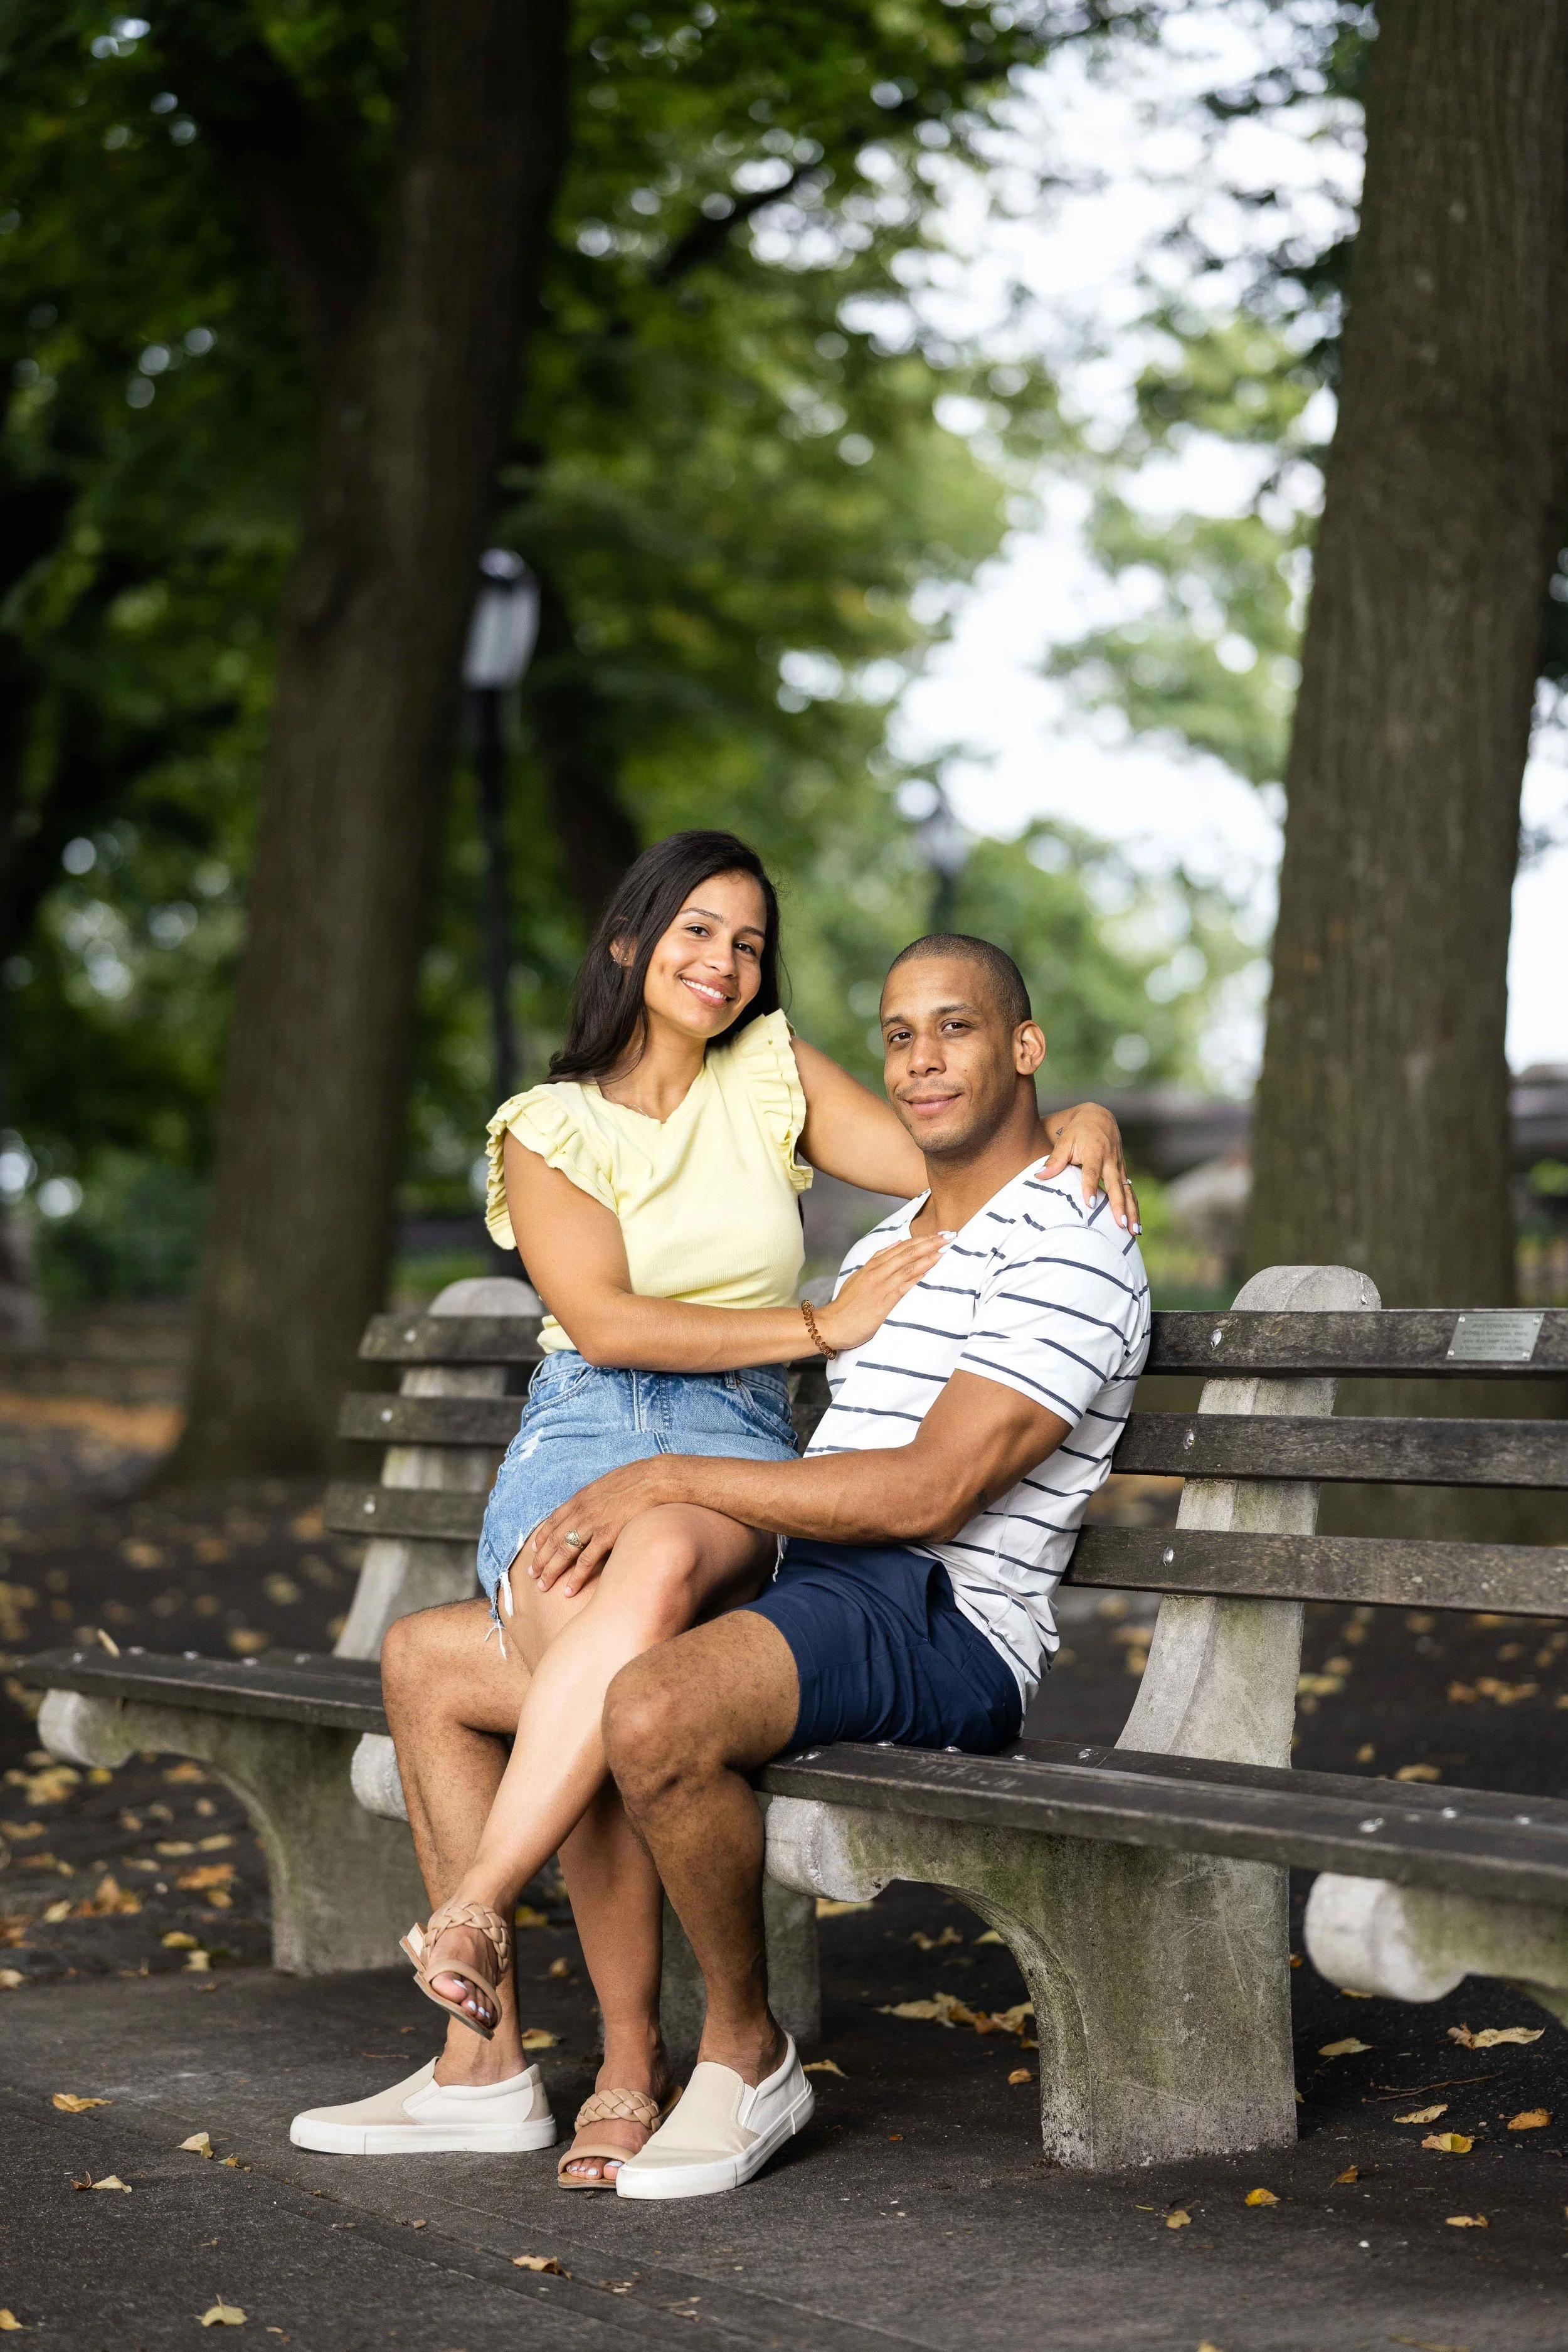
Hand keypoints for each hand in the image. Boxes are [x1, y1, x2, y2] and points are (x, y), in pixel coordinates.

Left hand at [525, 1458, 676, 1594]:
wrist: (656, 1479)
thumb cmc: (639, 1480)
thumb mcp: (609, 1484)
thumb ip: (597, 1497)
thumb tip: (597, 1505)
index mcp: (581, 1497)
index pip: (553, 1520)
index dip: (542, 1537)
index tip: (534, 1550)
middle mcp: (582, 1511)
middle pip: (554, 1539)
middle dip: (540, 1559)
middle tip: (532, 1575)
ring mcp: (593, 1524)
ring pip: (564, 1552)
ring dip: (551, 1571)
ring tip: (543, 1586)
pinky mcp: (607, 1536)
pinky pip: (585, 1561)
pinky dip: (575, 1577)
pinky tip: (569, 1590)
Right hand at [812, 1229, 951, 1353]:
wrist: (831, 1325)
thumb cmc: (846, 1307)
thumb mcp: (858, 1279)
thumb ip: (877, 1263)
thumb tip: (896, 1246)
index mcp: (871, 1266)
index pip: (901, 1247)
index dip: (921, 1239)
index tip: (938, 1233)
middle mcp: (876, 1272)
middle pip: (908, 1252)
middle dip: (930, 1242)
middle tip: (950, 1234)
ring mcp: (880, 1287)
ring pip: (908, 1266)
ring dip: (929, 1255)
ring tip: (947, 1247)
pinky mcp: (882, 1303)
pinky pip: (904, 1286)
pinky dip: (919, 1276)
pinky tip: (932, 1269)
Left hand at [1039, 1102, 1140, 1233]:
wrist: (1099, 1117)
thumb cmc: (1078, 1130)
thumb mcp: (1065, 1141)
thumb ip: (1054, 1160)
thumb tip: (1039, 1176)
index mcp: (1095, 1151)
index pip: (1091, 1172)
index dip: (1091, 1188)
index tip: (1090, 1204)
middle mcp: (1110, 1161)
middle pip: (1115, 1186)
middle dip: (1118, 1206)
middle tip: (1120, 1224)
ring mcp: (1119, 1167)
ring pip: (1127, 1192)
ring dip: (1131, 1211)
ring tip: (1134, 1231)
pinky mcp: (1123, 1173)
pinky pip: (1130, 1192)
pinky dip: (1134, 1208)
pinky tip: (1136, 1225)